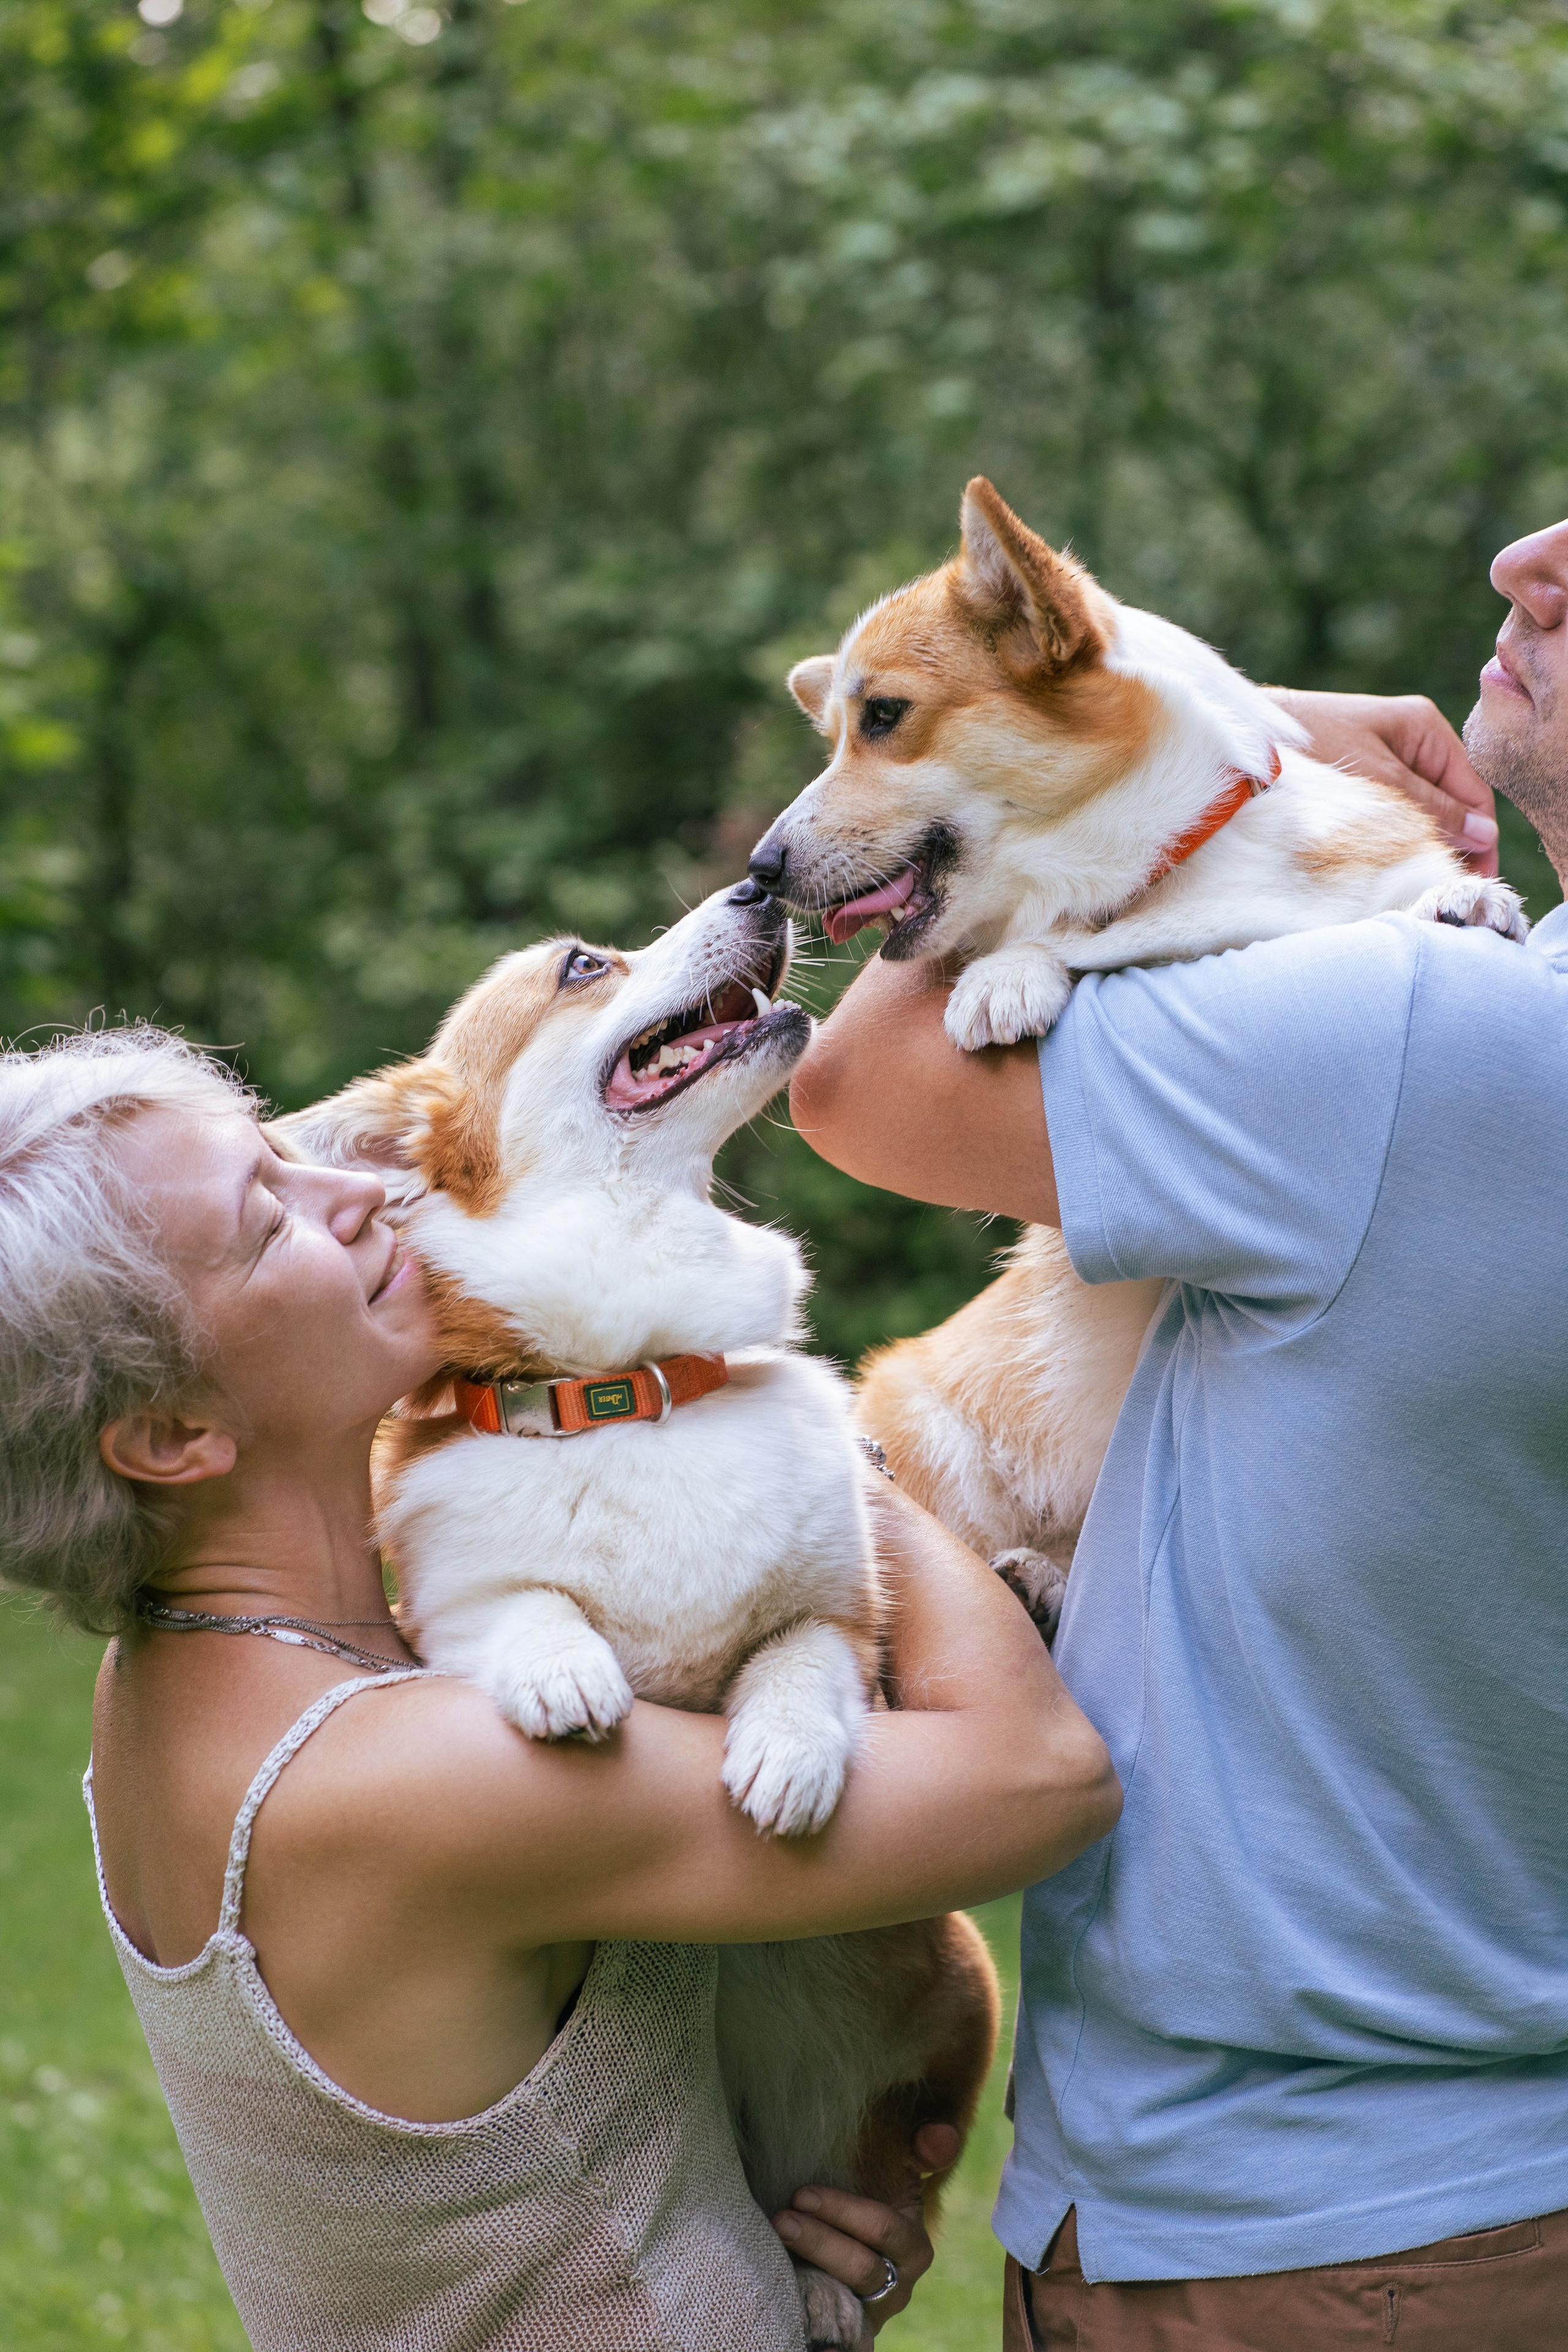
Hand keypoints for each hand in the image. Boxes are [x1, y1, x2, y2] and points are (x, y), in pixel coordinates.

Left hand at [772, 2122, 960, 2342]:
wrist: (859, 2235)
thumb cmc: (877, 2190)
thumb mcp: (903, 2166)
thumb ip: (927, 2147)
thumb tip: (935, 2137)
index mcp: (914, 2246)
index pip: (882, 2229)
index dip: (842, 2211)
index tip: (801, 2194)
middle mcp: (897, 2287)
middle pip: (861, 2269)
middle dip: (819, 2242)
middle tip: (781, 2219)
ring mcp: (871, 2314)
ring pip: (842, 2301)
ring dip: (808, 2275)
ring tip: (775, 2244)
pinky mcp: (847, 2330)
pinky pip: (832, 2332)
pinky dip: (813, 2322)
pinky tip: (790, 2308)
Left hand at [1267, 689, 1499, 874]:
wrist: (1243, 742)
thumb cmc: (1310, 748)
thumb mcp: (1378, 782)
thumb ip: (1430, 810)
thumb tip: (1483, 835)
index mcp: (1425, 729)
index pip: (1473, 792)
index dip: (1480, 840)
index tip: (1473, 882)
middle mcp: (1412, 740)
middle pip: (1450, 804)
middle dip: (1451, 846)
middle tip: (1441, 891)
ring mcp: (1385, 757)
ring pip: (1419, 812)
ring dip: (1420, 845)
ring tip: (1414, 884)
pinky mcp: (1360, 776)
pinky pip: (1391, 811)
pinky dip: (1394, 837)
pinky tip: (1387, 865)